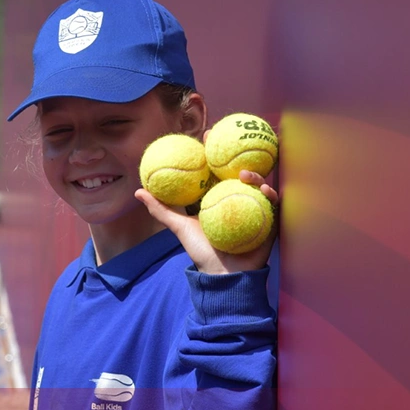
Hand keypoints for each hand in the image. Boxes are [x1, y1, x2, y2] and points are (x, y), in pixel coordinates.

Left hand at [135, 130, 278, 273]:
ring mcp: (254, 207)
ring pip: (258, 184)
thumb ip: (161, 209)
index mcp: (216, 196)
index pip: (215, 169)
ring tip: (245, 174)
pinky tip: (265, 190)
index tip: (206, 134)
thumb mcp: (179, 227)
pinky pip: (272, 203)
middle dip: (238, 153)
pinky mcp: (268, 219)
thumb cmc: (201, 251)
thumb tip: (138, 191)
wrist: (224, 276)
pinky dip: (270, 194)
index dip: (212, 151)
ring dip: (255, 174)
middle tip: (230, 139)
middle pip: (238, 171)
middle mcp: (235, 198)